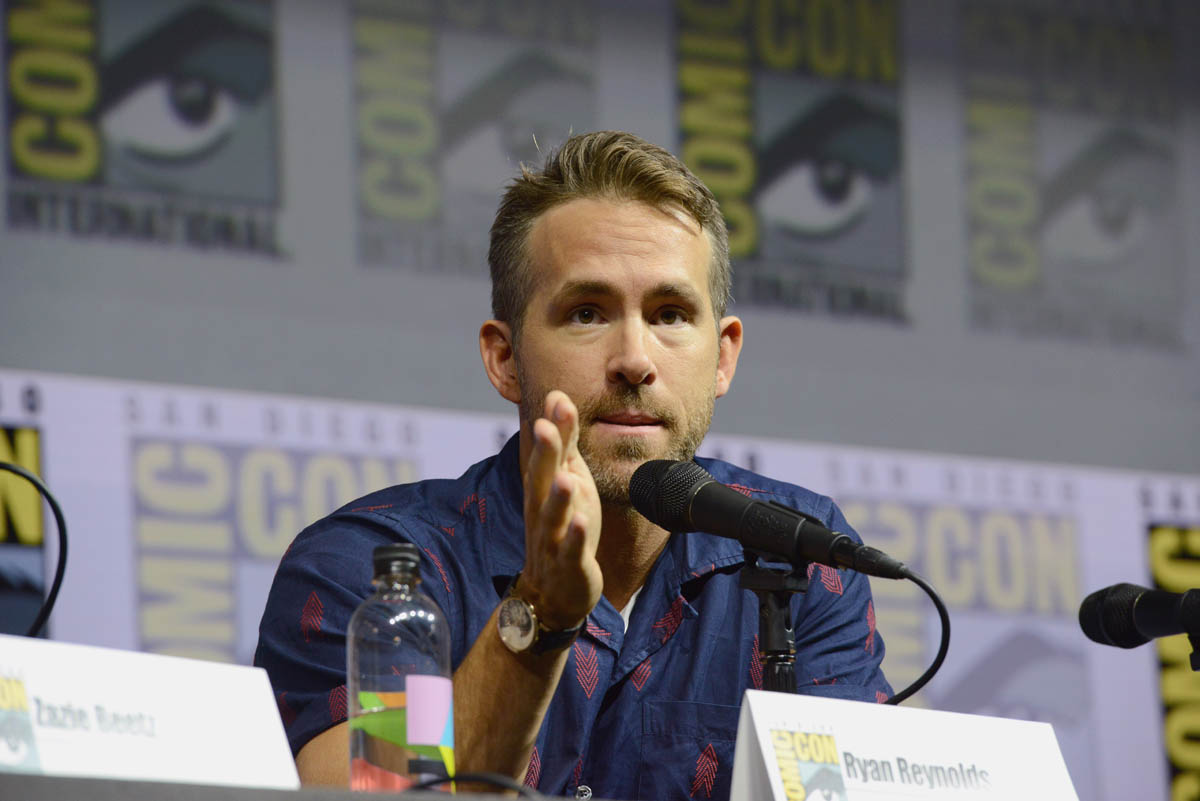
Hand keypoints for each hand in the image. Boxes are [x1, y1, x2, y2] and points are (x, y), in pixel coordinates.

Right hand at [519, 390, 602, 630]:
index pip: (547, 453)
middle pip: (541, 478)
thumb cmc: (562, 525)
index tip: (558, 398)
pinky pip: (570, 549)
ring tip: (566, 477)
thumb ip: (563, 441)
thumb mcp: (566, 478)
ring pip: (553, 515)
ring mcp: (553, 537)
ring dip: (558, 496)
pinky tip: (581, 522)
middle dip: (544, 453)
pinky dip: (574, 537)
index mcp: (543, 486)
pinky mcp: (568, 564)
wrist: (553, 589)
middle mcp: (542, 509)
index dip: (553, 427)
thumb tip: (558, 396)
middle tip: (544, 426)